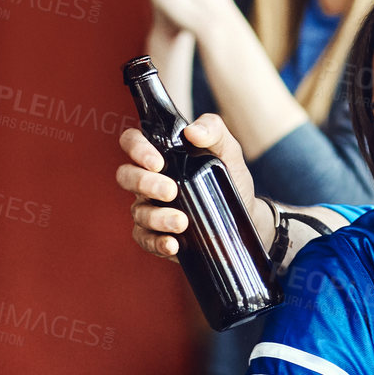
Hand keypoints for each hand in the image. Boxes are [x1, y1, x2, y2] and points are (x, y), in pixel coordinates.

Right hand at [116, 115, 271, 257]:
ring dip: (157, 217)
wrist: (247, 216)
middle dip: (145, 183)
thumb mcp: (229, 151)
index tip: (157, 162)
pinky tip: (173, 244)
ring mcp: (150, 208)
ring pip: (137, 211)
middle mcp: (150, 180)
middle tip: (171, 191)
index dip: (136, 148)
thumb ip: (214, 130)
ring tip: (183, 222)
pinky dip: (157, 242)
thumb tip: (193, 132)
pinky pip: (145, 239)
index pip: (132, 142)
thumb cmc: (231, 179)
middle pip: (127, 176)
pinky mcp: (156, 235)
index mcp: (162, 155)